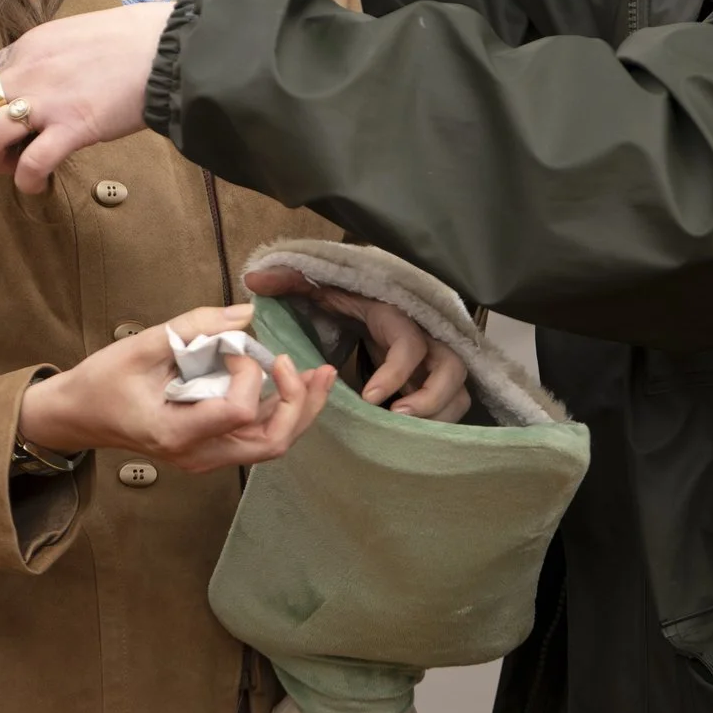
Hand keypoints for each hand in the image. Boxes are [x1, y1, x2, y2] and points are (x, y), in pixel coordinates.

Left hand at [0, 1, 172, 193]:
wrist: (169, 48)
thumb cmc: (136, 39)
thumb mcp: (76, 35)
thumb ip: (53, 59)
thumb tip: (48, 84)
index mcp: (29, 47)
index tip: (1, 123)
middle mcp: (28, 71)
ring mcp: (48, 100)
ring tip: (12, 170)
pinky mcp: (73, 127)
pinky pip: (31, 163)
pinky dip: (26, 181)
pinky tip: (38, 185)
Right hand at [17, 302, 338, 474]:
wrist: (79, 416)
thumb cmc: (101, 382)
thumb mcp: (140, 346)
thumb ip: (194, 327)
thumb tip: (246, 313)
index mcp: (176, 433)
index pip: (239, 413)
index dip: (249, 375)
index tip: (234, 345)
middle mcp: (197, 454)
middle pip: (270, 442)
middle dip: (300, 404)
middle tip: (312, 367)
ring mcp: (205, 456)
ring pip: (271, 444)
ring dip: (299, 410)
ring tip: (320, 374)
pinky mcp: (211, 448)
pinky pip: (257, 437)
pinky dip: (281, 411)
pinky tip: (292, 383)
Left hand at [245, 269, 471, 421]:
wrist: (382, 308)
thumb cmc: (353, 303)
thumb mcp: (326, 290)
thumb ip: (291, 281)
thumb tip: (254, 278)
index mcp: (400, 318)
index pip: (411, 344)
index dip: (395, 371)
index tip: (369, 396)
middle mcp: (428, 339)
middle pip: (451, 370)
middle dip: (430, 397)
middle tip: (396, 416)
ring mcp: (438, 362)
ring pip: (458, 393)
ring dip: (436, 415)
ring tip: (402, 430)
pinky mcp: (439, 382)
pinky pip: (453, 407)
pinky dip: (437, 423)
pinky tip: (406, 434)